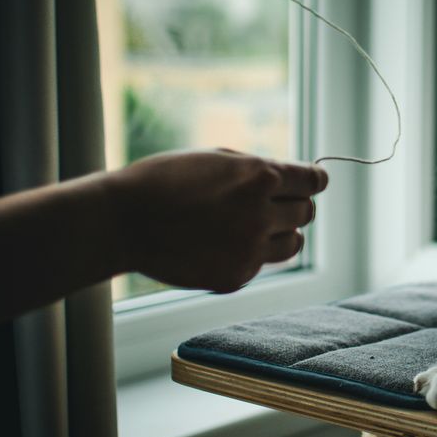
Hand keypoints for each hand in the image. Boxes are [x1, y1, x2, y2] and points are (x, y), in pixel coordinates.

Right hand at [103, 149, 327, 292]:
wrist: (122, 220)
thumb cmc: (166, 180)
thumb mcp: (218, 159)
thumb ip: (260, 170)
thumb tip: (293, 181)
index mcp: (259, 176)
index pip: (314, 182)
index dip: (313, 182)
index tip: (310, 184)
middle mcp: (261, 214)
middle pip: (307, 213)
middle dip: (293, 205)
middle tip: (269, 204)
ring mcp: (250, 249)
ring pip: (294, 243)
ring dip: (280, 233)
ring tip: (248, 225)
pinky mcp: (236, 277)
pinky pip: (261, 264)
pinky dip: (248, 255)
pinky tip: (217, 244)